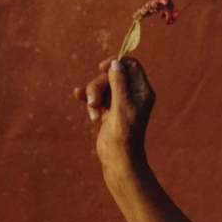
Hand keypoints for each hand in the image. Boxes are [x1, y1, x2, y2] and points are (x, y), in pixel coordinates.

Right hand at [72, 55, 155, 174]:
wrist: (118, 159)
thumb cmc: (124, 134)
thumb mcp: (122, 104)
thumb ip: (119, 82)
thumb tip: (116, 62)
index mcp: (142, 91)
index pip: (130, 65)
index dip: (115, 63)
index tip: (102, 69)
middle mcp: (133, 94)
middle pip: (111, 75)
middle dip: (99, 85)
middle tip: (94, 102)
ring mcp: (120, 102)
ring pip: (102, 85)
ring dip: (93, 96)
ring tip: (93, 113)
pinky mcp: (109, 110)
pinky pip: (96, 96)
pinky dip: (89, 99)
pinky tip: (79, 97)